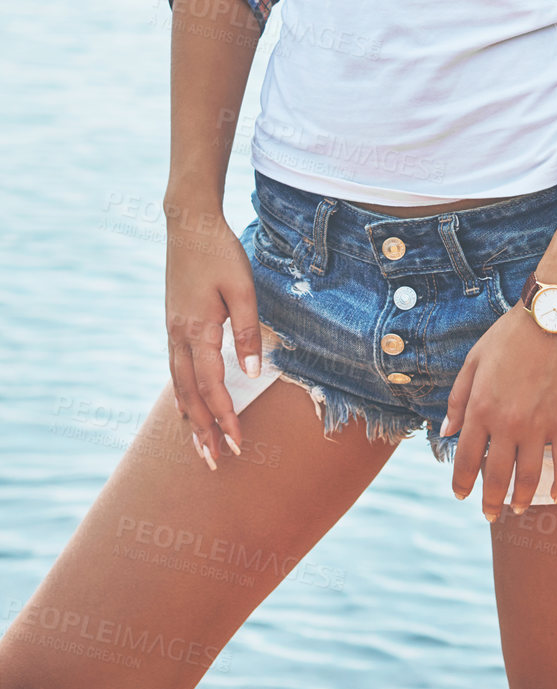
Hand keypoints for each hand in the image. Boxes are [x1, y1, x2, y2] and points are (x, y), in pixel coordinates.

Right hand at [165, 204, 262, 469]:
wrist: (188, 224)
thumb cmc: (221, 253)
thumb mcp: (243, 288)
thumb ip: (248, 330)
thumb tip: (251, 374)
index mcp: (198, 331)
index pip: (212, 387)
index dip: (225, 418)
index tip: (238, 445)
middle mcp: (179, 337)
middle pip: (189, 397)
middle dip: (203, 432)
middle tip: (215, 464)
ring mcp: (172, 331)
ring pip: (178, 386)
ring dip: (191, 419)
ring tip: (200, 447)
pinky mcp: (173, 324)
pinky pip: (176, 371)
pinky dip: (183, 395)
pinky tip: (189, 405)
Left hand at [442, 300, 556, 519]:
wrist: (553, 318)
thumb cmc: (510, 335)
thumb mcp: (473, 361)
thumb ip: (457, 399)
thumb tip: (446, 432)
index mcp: (480, 408)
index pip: (465, 460)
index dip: (461, 483)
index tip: (461, 495)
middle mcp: (506, 424)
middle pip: (495, 478)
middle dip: (490, 502)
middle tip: (489, 515)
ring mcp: (538, 426)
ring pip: (528, 478)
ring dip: (521, 500)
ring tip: (518, 508)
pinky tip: (555, 496)